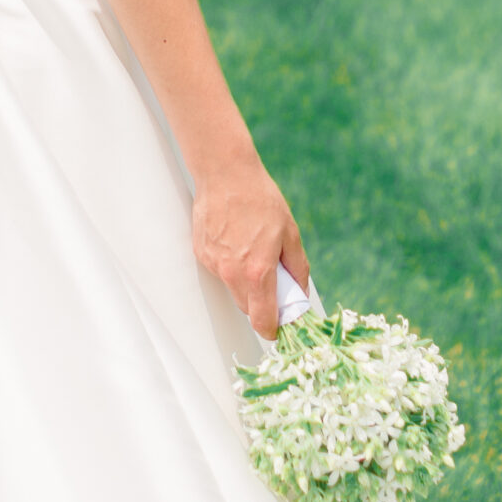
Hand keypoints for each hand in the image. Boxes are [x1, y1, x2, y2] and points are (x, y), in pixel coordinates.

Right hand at [191, 150, 308, 336]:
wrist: (225, 172)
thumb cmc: (259, 198)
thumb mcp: (289, 232)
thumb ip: (297, 268)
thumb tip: (300, 292)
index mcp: (257, 271)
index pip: (262, 320)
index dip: (272, 330)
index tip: (278, 327)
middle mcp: (232, 273)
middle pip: (247, 308)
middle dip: (261, 303)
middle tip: (272, 280)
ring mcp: (213, 263)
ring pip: (233, 289)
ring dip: (245, 282)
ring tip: (252, 249)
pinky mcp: (201, 253)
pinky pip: (220, 271)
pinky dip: (230, 265)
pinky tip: (235, 239)